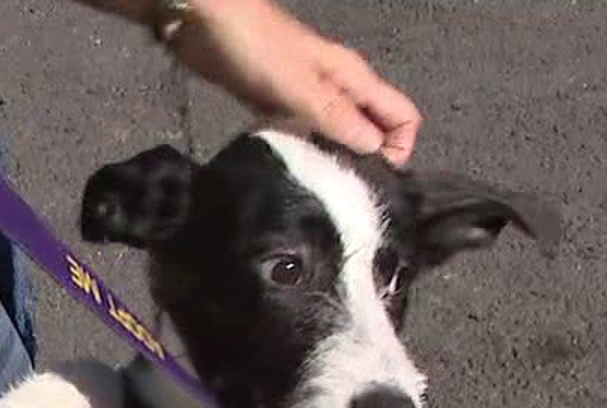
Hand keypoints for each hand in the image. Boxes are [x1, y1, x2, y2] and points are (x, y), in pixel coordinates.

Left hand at [168, 0, 421, 165]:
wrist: (203, 20)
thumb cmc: (256, 48)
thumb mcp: (303, 87)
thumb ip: (340, 118)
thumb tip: (376, 150)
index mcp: (354, 78)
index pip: (404, 116)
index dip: (399, 148)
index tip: (373, 176)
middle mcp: (339, 86)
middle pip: (374, 128)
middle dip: (367, 159)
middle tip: (341, 188)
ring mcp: (308, 93)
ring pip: (339, 132)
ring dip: (332, 156)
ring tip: (315, 182)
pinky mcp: (278, 101)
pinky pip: (304, 131)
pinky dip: (302, 148)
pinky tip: (288, 164)